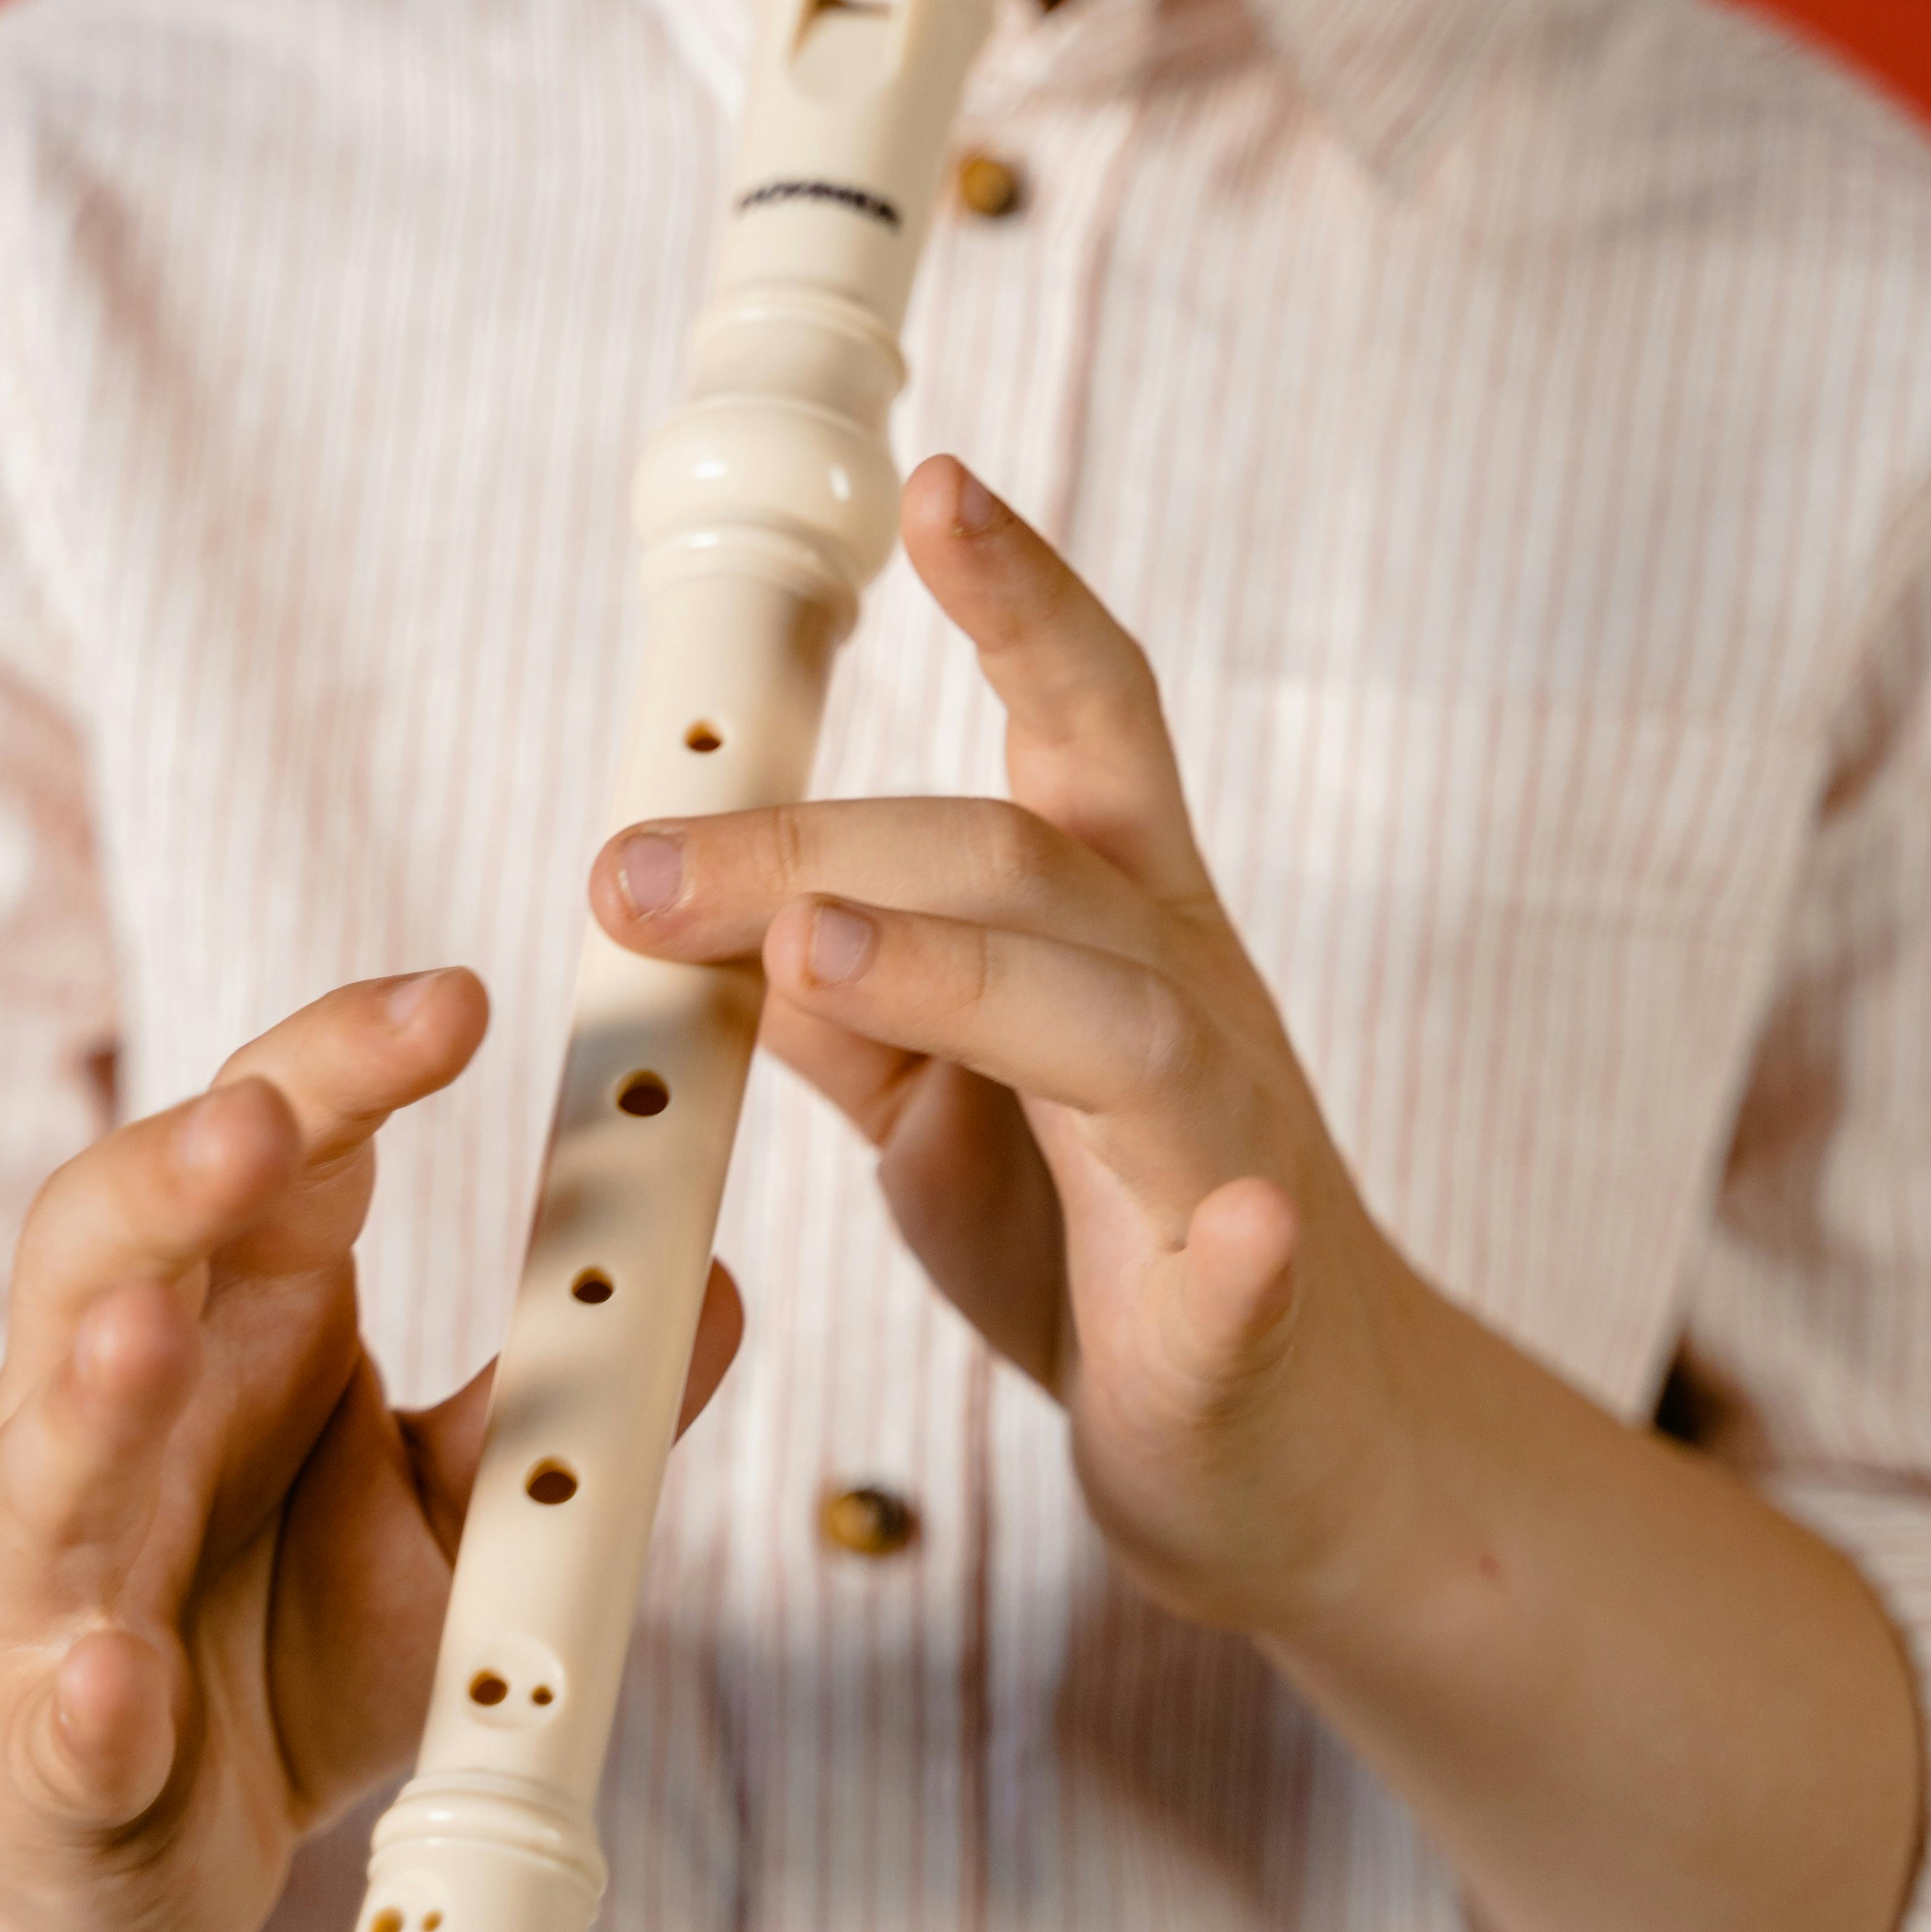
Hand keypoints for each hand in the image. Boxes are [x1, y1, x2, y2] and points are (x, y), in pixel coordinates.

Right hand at [0, 973, 739, 1931]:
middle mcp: (103, 1409)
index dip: (344, 1063)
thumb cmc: (286, 1627)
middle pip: (108, 1246)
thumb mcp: (449, 1503)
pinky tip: (110, 1679)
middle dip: (174, 1176)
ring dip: (96, 1393)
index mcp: (226, 1318)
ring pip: (47, 1459)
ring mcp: (49, 1579)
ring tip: (148, 1335)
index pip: (270, 1146)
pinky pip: (56, 1718)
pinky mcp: (43, 1752)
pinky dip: (83, 1698)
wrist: (126, 1836)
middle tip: (263, 1119)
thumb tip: (709, 1276)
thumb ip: (552, 1397)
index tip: (461, 997)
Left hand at [590, 458, 1433, 1642]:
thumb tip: (719, 910)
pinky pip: (1254, 1272)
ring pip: (1126, 1029)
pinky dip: (1242, 1253)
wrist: (1296, 1451)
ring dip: (971, 978)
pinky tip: (1239, 1232)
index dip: (1019, 598)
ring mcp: (1229, 1156)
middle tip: (634, 864)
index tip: (938, 480)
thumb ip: (857, 1008)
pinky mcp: (1250, 1323)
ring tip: (825, 952)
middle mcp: (1183, 1004)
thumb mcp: (946, 1110)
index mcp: (1114, 933)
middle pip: (1028, 862)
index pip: (1077, 724)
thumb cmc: (1109, 1252)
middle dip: (826, 844)